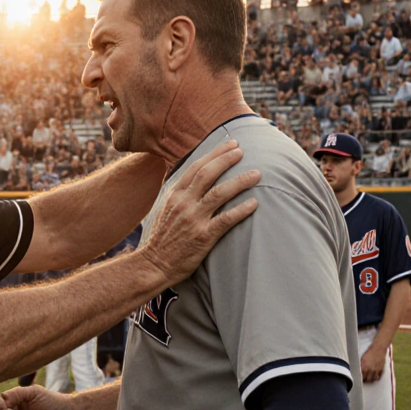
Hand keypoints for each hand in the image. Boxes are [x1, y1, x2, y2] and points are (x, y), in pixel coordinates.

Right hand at [138, 140, 259, 281]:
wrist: (153, 264)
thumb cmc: (161, 239)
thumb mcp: (164, 210)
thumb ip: (178, 194)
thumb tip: (190, 178)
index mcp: (174, 195)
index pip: (196, 167)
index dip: (214, 154)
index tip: (230, 145)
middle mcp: (184, 203)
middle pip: (208, 174)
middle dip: (226, 159)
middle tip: (242, 151)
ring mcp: (194, 219)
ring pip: (219, 193)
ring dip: (240, 181)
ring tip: (256, 174)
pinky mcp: (203, 236)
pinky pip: (226, 219)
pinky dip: (241, 210)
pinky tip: (254, 203)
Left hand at [360, 344, 385, 382]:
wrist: (378, 348)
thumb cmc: (368, 353)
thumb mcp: (362, 359)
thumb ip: (360, 366)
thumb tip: (357, 371)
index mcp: (364, 367)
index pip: (361, 377)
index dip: (360, 379)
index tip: (359, 379)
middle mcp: (370, 369)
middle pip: (367, 380)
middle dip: (365, 380)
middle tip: (364, 380)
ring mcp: (376, 370)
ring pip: (373, 379)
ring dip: (371, 380)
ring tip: (369, 379)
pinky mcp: (381, 369)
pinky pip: (378, 377)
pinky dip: (376, 377)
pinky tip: (374, 376)